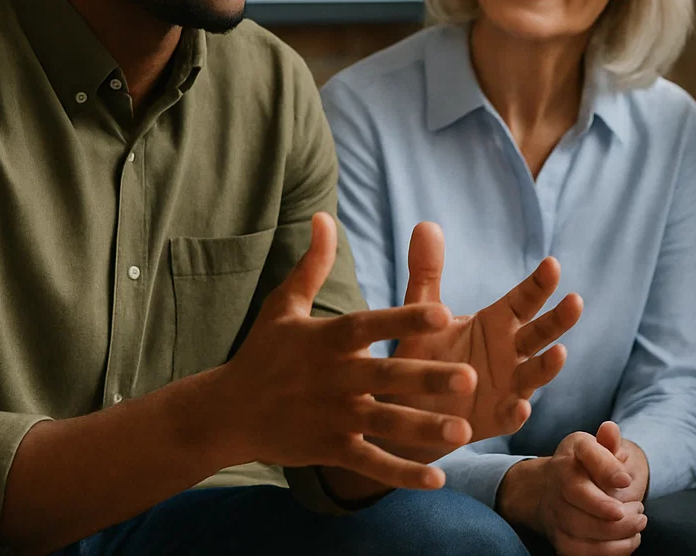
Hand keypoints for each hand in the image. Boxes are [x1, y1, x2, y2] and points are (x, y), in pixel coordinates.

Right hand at [215, 213, 477, 489]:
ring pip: (385, 423)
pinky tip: (436, 479)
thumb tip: (324, 217)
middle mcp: (335, 379)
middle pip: (388, 377)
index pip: (372, 325)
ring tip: (464, 431)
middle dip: (428, 379)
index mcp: (329, 340)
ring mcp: (333, 417)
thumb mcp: (284, 306)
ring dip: (424, 429)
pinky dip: (401, 473)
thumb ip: (312, 265)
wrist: (226, 412)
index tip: (444, 311)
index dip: (406, 317)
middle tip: (470, 378)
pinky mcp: (330, 449)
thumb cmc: (262, 353)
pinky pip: (370, 463)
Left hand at [391, 222, 583, 444]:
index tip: (552, 264)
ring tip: (559, 353)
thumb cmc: (424, 354)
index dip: (539, 284)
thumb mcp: (423, 312)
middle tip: (575, 301)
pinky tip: (520, 406)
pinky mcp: (494, 419)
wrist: (406, 406)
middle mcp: (510, 352)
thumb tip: (425, 224)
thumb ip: (427, 272)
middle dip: (559, 319)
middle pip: (540, 333)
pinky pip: (510, 417)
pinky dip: (516, 412)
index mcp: (497, 322)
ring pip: (535, 373)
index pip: (525, 299)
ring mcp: (508, 386)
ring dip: (548, 365)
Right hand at [513, 428, 648, 555]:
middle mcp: (557, 483)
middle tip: (640, 513)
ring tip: (637, 525)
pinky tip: (628, 541)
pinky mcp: (559, 539)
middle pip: (581, 499)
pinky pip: (579, 553)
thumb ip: (608, 442)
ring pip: (580, 530)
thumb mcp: (595, 447)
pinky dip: (608, 552)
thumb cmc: (582, 466)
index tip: (627, 480)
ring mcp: (555, 513)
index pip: (586, 456)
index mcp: (571, 455)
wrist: (551, 490)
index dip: (607, 469)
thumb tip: (610, 429)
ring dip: (615, 534)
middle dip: (615, 512)